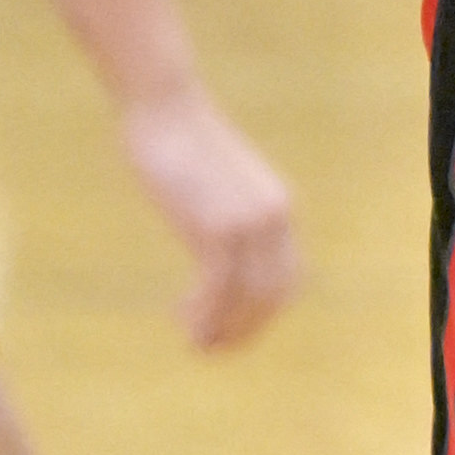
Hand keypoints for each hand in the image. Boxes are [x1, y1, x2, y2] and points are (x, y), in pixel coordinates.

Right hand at [119, 85, 296, 349]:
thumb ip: (226, 214)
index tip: (232, 326)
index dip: (264, 312)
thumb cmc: (181, 141)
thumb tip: (215, 240)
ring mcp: (250, 224)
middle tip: (211, 346)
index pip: (289, 277)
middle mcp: (275, 219)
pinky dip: (204, 314)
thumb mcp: (217, 183)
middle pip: (276, 295)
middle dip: (246, 330)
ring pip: (249, 298)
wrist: (165, 108)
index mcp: (280, 209)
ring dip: (223, 329)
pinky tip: (182, 320)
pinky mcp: (218, 228)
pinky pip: (220, 288)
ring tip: (195, 343)